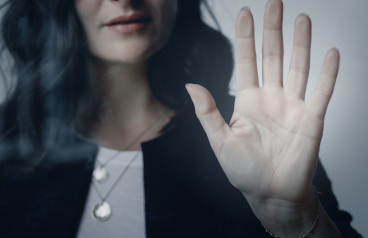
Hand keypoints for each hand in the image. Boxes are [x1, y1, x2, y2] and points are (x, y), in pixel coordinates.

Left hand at [186, 0, 339, 234]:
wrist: (270, 195)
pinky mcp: (312, 120)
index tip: (244, 13)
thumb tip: (191, 85)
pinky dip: (328, 73)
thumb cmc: (244, 171)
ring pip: (297, 67)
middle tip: (274, 3)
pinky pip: (322, 92)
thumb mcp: (219, 141)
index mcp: (247, 101)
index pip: (246, 62)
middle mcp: (271, 99)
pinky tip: (330, 53)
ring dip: (300, 43)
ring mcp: (293, 107)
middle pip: (272, 57)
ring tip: (301, 19)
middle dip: (272, 30)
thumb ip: (207, 112)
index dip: (246, 38)